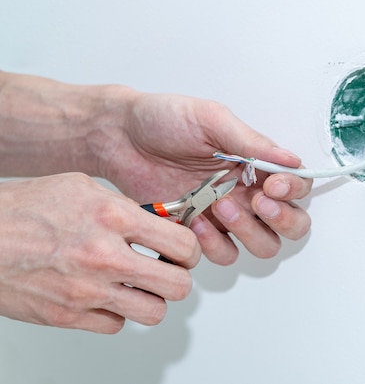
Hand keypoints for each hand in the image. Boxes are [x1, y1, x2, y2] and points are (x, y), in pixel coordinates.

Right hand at [0, 173, 200, 332]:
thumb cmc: (24, 209)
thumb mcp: (83, 188)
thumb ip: (125, 207)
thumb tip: (158, 221)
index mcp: (113, 218)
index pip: (184, 244)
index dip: (190, 249)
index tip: (184, 250)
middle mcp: (105, 256)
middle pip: (178, 285)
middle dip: (178, 277)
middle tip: (168, 270)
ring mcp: (87, 290)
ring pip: (154, 312)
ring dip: (152, 299)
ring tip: (140, 286)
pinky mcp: (68, 315)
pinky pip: (116, 325)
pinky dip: (116, 313)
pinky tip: (107, 296)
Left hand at [98, 91, 311, 265]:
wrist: (118, 137)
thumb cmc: (163, 119)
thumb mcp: (211, 120)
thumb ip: (252, 142)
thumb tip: (292, 160)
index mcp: (257, 163)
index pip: (297, 186)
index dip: (294, 191)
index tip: (274, 185)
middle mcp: (249, 192)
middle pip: (292, 224)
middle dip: (283, 220)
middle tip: (258, 203)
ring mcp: (226, 215)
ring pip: (263, 245)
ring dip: (249, 233)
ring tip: (220, 206)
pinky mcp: (201, 232)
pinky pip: (224, 253)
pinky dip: (215, 244)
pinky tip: (196, 220)